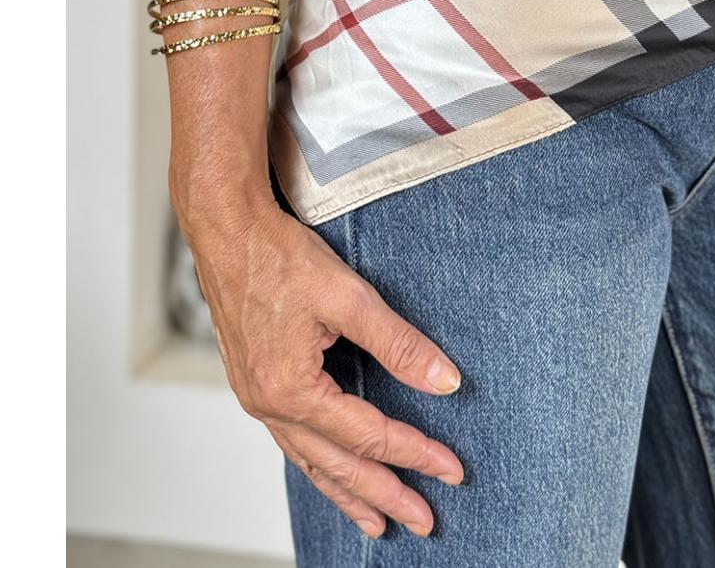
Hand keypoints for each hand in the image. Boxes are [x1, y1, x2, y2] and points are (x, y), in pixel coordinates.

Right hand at [183, 198, 463, 539]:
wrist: (227, 230)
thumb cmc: (279, 256)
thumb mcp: (348, 296)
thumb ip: (398, 343)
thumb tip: (445, 381)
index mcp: (291, 388)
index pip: (367, 436)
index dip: (414, 454)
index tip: (451, 470)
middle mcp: (268, 404)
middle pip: (337, 465)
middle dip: (384, 495)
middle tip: (425, 520)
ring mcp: (257, 397)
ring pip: (311, 461)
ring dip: (349, 491)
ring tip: (379, 521)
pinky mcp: (255, 383)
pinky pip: (292, 441)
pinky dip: (320, 464)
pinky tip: (334, 470)